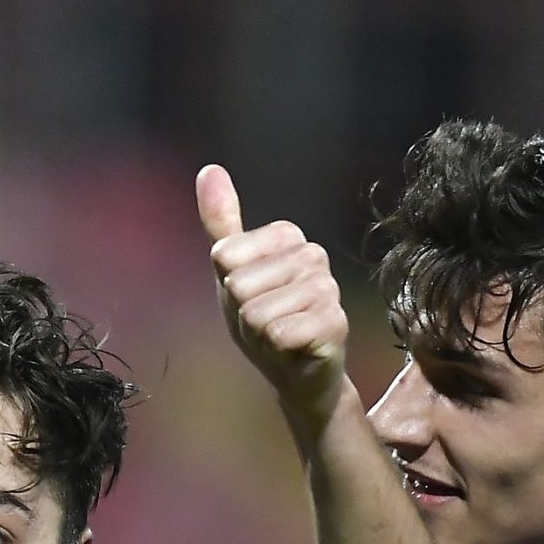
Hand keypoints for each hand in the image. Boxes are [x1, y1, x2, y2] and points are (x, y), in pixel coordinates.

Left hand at [198, 165, 348, 430]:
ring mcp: (327, 287)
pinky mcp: (334, 323)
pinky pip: (278, 335)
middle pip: (239, 286)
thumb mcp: (232, 272)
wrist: (296, 374)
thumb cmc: (262, 320)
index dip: (228, 287)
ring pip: (256, 313)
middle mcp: (312, 254)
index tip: (250, 298)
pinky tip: (294, 349)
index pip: (225, 256)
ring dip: (259, 334)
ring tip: (278, 335)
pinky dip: (277, 349)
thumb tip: (209, 169)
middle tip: (264, 323)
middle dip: (242, 314)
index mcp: (287, 235)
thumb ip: (221, 221)